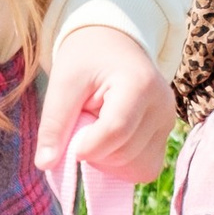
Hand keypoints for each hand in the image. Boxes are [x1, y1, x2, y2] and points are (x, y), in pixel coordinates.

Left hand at [38, 24, 174, 186]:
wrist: (112, 45)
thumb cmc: (86, 61)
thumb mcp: (63, 84)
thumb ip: (54, 123)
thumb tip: (45, 164)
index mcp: (139, 84)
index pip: (115, 131)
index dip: (87, 146)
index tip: (69, 143)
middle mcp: (162, 105)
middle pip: (125, 153)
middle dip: (95, 153)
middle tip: (82, 126)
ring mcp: (168, 122)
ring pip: (138, 168)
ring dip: (108, 162)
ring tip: (97, 132)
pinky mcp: (166, 135)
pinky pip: (147, 168)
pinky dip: (123, 167)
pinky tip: (109, 145)